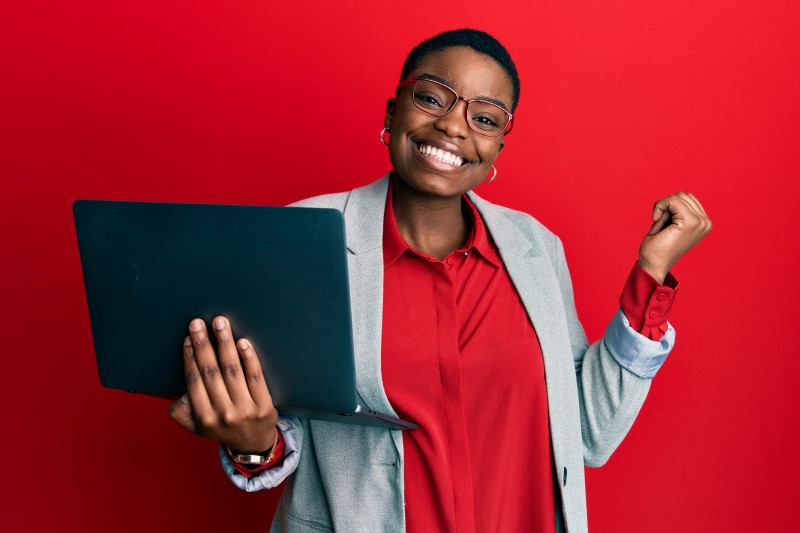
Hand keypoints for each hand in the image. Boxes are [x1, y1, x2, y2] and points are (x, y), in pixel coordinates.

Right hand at [168, 316, 277, 452]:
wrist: (254, 445)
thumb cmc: (223, 427)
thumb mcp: (197, 426)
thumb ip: (182, 413)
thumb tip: (180, 395)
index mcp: (204, 417)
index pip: (194, 381)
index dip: (190, 357)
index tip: (189, 337)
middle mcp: (223, 414)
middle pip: (211, 372)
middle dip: (204, 345)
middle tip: (198, 323)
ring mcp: (245, 410)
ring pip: (232, 371)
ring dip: (225, 343)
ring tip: (220, 323)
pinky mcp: (264, 406)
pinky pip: (255, 377)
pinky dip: (249, 358)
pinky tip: (243, 342)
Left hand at [638, 192, 711, 282]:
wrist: (653, 265)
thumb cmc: (658, 247)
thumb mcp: (672, 224)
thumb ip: (679, 210)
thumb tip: (679, 195)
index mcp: (704, 223)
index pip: (687, 198)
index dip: (669, 207)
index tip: (664, 224)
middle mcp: (705, 223)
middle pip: (683, 195)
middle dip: (667, 207)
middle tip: (661, 226)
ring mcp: (700, 222)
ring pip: (678, 197)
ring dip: (663, 208)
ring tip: (661, 227)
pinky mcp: (690, 222)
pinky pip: (672, 200)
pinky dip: (659, 206)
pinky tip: (656, 221)